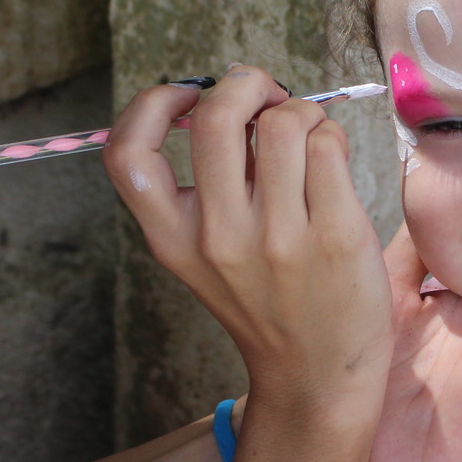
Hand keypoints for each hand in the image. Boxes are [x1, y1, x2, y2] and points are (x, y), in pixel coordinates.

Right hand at [105, 67, 392, 408]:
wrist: (317, 378)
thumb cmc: (268, 303)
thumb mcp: (207, 255)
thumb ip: (210, 183)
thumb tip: (237, 91)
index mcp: (174, 240)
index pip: (127, 155)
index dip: (151, 104)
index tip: (186, 95)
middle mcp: (219, 239)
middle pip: (218, 117)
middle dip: (246, 83)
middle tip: (267, 98)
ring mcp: (278, 239)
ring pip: (283, 124)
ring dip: (301, 111)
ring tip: (308, 134)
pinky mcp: (334, 236)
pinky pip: (328, 147)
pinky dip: (331, 136)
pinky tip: (330, 158)